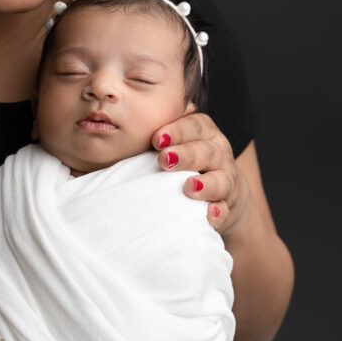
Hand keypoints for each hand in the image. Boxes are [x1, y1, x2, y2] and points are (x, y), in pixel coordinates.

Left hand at [152, 113, 247, 231]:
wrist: (223, 189)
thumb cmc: (187, 161)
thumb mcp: (175, 143)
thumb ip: (157, 139)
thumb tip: (112, 129)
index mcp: (204, 132)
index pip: (193, 126)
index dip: (176, 132)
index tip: (157, 140)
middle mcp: (218, 152)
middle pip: (206, 151)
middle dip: (186, 155)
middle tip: (164, 161)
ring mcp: (226, 178)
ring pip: (221, 179)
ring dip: (205, 184)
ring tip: (189, 187)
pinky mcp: (229, 204)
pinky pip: (226, 208)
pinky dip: (219, 211)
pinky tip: (210, 214)